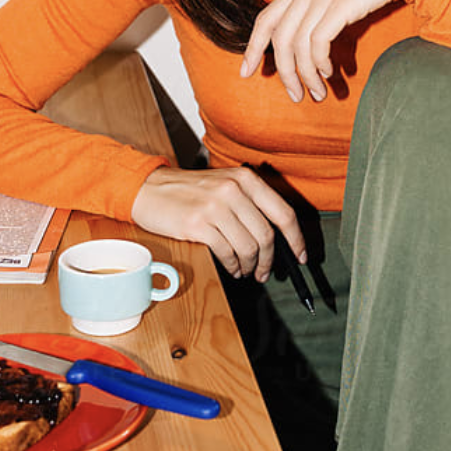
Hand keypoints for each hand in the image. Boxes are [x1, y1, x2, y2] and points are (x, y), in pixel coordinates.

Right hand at [130, 165, 305, 280]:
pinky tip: (231, 268)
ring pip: (248, 247)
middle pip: (266, 235)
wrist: (149, 189)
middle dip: (269, 260)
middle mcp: (233, 190)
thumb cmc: (188, 192)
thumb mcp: (224, 185)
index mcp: (245, 179)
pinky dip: (233, 265)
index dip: (296, 238)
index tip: (300, 255)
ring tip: (245, 270)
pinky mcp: (198, 224)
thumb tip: (276, 237)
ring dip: (250, 265)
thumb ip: (249, 203)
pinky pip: (227, 253)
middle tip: (265, 272)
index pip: (283, 212)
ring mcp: (215, 206)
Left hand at [240, 0, 393, 102]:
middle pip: (280, 40)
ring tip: (317, 92)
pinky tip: (329, 72)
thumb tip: (308, 43)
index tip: (246, 72)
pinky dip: (320, 63)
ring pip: (298, 45)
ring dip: (306, 75)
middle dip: (284, 73)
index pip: (265, 20)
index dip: (252, 48)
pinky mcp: (340, 5)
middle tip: (295, 95)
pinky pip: (318, 43)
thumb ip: (315, 8)